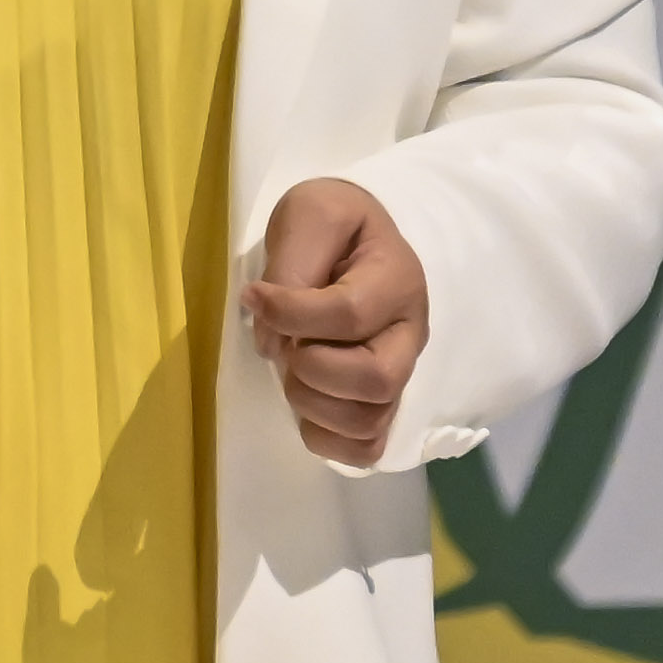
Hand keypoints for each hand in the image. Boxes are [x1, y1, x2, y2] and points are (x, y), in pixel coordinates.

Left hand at [245, 177, 429, 465]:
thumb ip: (292, 266)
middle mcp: (409, 335)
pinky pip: (367, 448)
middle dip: (312, 367)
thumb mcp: (311, 214)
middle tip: (284, 344)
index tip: (253, 296)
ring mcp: (400, 374)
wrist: (351, 238)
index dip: (292, 313)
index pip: (350, 313)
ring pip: (370, 420)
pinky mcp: (381, 402)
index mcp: (396, 280)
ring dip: (312, 404)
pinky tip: (303, 407)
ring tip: (292, 369)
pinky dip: (327, 440)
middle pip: (376, 379)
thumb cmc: (331, 225)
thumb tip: (273, 338)